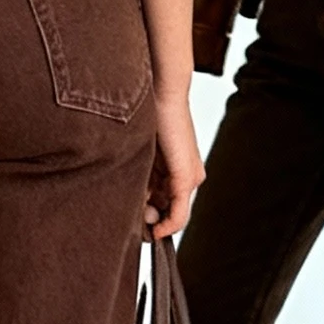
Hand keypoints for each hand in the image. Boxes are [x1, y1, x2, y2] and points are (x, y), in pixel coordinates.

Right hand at [143, 88, 204, 240]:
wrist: (161, 92)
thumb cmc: (148, 118)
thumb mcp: (143, 156)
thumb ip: (141, 182)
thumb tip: (141, 214)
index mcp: (180, 170)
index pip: (167, 206)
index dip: (151, 221)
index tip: (133, 225)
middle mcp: (191, 177)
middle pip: (170, 213)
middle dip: (151, 223)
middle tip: (132, 223)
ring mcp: (191, 178)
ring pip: (173, 215)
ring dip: (153, 222)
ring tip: (135, 217)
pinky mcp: (186, 178)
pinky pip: (179, 214)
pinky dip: (166, 225)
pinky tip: (154, 231)